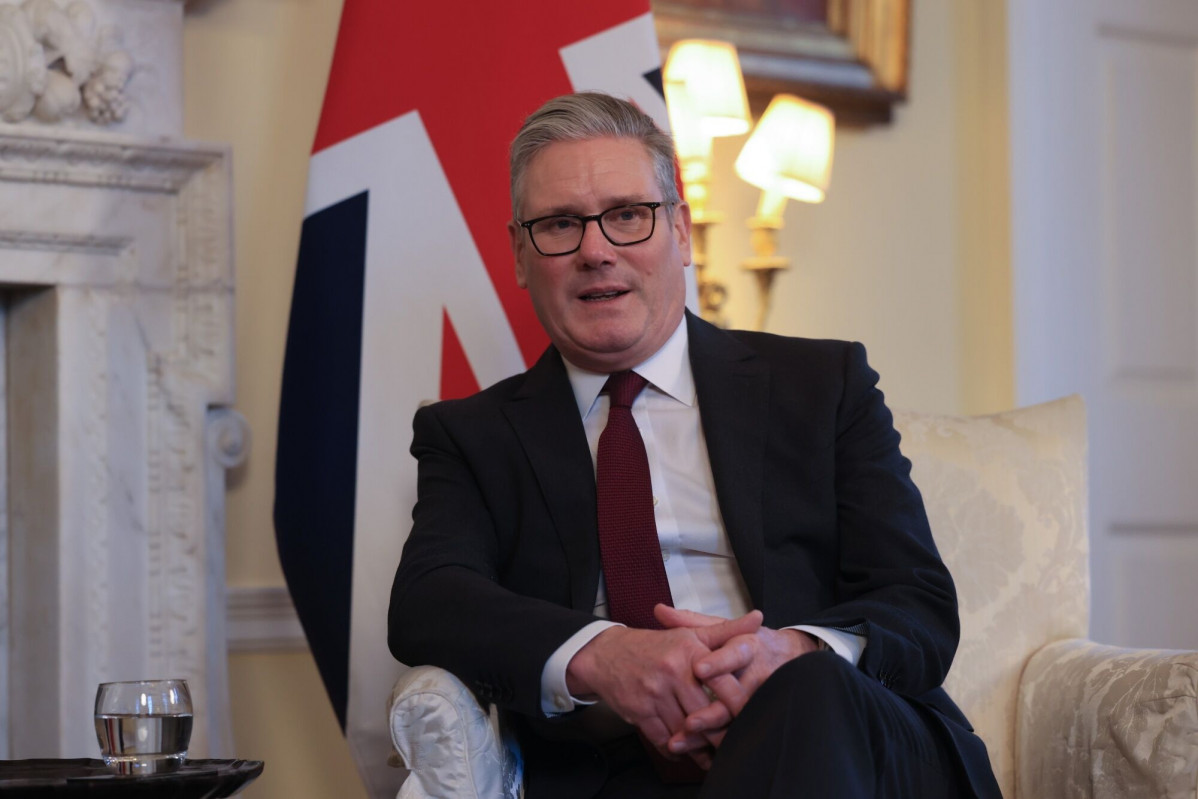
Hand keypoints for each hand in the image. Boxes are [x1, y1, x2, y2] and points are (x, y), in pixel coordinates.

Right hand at [565, 613, 760, 761]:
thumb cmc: (654, 646)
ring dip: (700, 747)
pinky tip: (685, 752)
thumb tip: (758, 618)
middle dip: (721, 733)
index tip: (749, 715)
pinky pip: (663, 740)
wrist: (607, 653)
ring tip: (715, 755)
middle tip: (736, 744)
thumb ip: (726, 630)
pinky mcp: (639, 712)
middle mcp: (672, 672)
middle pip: (705, 713)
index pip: (722, 683)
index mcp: (689, 652)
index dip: (738, 703)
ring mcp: (654, 694)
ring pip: (686, 731)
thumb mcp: (689, 634)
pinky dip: (676, 751)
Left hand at [655, 606, 817, 747]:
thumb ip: (690, 622)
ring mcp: (761, 698)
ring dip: (709, 733)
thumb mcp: (722, 630)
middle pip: (735, 697)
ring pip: (734, 720)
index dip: (718, 662)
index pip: (734, 654)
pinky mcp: (758, 716)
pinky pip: (737, 733)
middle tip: (688, 721)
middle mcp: (757, 674)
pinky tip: (697, 755)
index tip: (699, 668)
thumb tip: (659, 611)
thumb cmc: (746, 644)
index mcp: (747, 647)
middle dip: (710, 712)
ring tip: (682, 741)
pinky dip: (715, 745)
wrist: (785, 659)